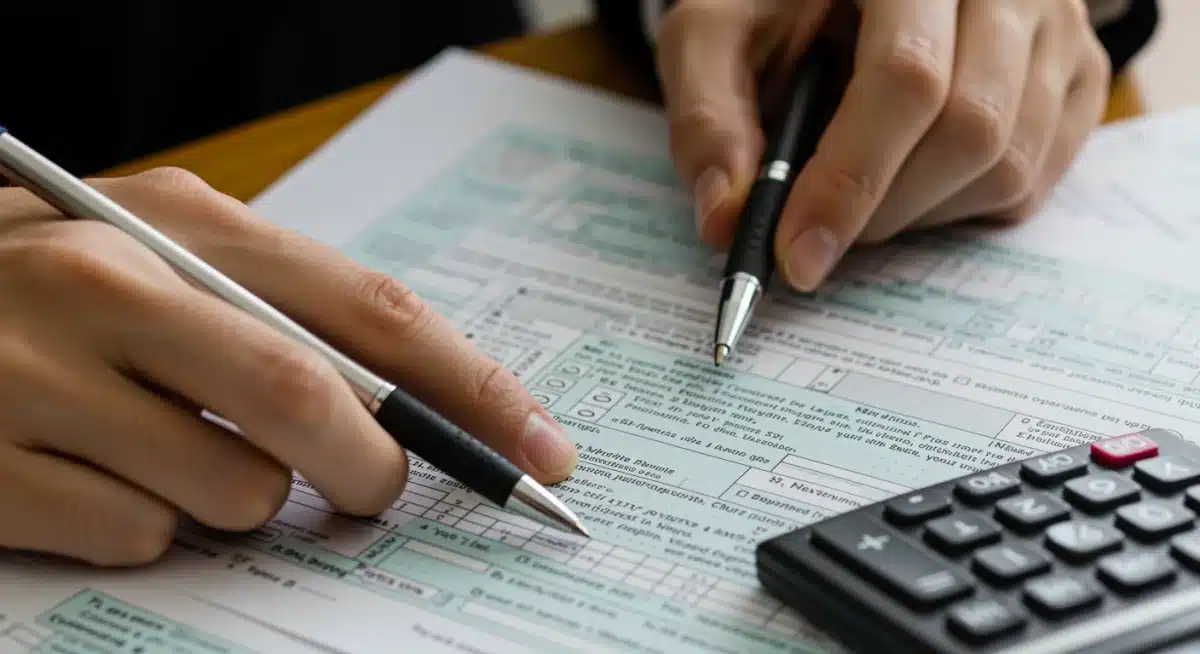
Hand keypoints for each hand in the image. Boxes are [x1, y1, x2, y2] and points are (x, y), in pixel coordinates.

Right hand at [0, 168, 576, 565]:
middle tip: (371, 493)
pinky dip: (152, 527)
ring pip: (231, 490)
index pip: (369, 309)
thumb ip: (277, 312)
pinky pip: (139, 536)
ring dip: (242, 500)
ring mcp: (37, 378)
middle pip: (307, 400)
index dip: (472, 385)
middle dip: (368, 471)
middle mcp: (110, 287)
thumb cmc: (55, 287)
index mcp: (180, 224)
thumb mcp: (165, 258)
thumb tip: (399, 412)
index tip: (542, 450)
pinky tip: (99, 476)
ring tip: (175, 453)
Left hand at [657, 0, 1110, 289]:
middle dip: (881, 209)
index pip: (907, 78)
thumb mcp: (716, 30)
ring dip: (919, 213)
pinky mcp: (1080, 72)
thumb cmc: (784, 1)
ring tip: (860, 188)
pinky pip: (1036, 177)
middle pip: (973, 128)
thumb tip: (724, 220)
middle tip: (817, 230)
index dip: (851, 181)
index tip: (797, 256)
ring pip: (1011, 164)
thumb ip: (708, 114)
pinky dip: (961, 206)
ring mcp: (1057, 26)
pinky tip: (911, 174)